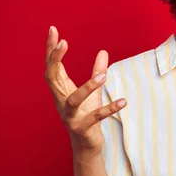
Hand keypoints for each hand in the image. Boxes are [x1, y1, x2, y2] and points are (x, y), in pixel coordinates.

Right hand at [44, 26, 126, 157]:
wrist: (87, 146)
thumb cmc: (87, 116)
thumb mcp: (93, 92)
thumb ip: (97, 72)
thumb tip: (103, 51)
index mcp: (61, 91)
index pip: (52, 66)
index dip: (51, 49)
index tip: (52, 30)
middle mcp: (61, 102)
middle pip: (51, 78)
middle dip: (55, 59)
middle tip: (63, 42)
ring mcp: (70, 116)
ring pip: (73, 100)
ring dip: (87, 87)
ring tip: (104, 76)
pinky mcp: (82, 128)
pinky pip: (95, 118)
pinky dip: (109, 109)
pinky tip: (124, 101)